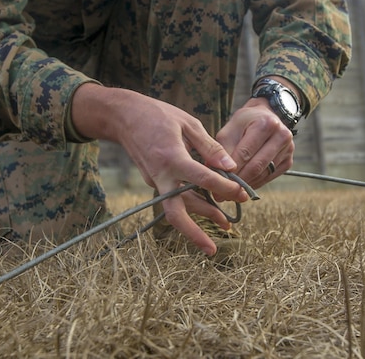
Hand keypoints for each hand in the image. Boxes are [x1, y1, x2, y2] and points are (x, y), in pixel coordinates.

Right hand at [71, 84, 248, 254]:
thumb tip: (230, 167)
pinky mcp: (153, 180)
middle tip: (212, 249)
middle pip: (175, 213)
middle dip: (194, 234)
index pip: (203, 179)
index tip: (242, 193)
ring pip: (177, 207)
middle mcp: (161, 175)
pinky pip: (174, 196)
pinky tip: (208, 204)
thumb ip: (210, 147)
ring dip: (199, 219)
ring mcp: (155, 180)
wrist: (122, 117)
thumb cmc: (158, 115)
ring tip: (224, 224)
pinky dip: (191, 203)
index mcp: (173, 157)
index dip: (224, 188)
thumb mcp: (188, 123)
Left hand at [215, 97, 294, 189]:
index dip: (231, 170)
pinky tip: (244, 185)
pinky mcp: (288, 161)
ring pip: (263, 174)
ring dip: (246, 185)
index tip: (218, 182)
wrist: (266, 116)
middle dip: (238, 181)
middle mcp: (281, 136)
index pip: (245, 153)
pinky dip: (255, 183)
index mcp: (266, 124)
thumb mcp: (230, 129)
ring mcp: (288, 150)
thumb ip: (221, 150)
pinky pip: (269, 177)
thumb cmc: (245, 123)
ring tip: (230, 191)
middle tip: (223, 194)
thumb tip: (214, 173)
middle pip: (256, 166)